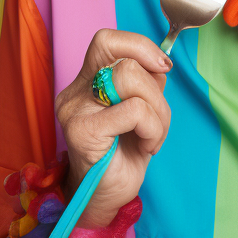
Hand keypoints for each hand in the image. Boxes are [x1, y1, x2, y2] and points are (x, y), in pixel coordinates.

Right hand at [54, 29, 171, 227]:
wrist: (109, 197)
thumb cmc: (126, 152)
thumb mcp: (142, 108)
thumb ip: (146, 81)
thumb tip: (161, 63)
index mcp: (87, 81)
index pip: (107, 40)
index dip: (139, 46)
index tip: (162, 67)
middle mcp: (75, 91)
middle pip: (127, 62)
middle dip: (157, 91)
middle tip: (158, 119)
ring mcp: (75, 110)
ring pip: (131, 79)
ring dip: (158, 110)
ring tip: (153, 135)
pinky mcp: (82, 131)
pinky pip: (134, 110)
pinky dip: (154, 128)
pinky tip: (147, 147)